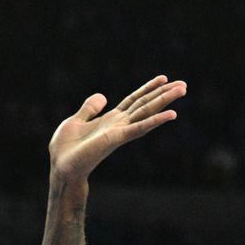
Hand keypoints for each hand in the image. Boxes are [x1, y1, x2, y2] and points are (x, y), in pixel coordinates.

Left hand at [48, 76, 185, 180]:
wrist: (60, 166)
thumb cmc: (66, 148)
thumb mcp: (75, 121)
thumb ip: (89, 108)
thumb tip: (102, 96)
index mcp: (111, 119)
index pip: (134, 100)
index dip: (148, 89)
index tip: (164, 78)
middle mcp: (119, 125)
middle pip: (145, 105)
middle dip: (163, 94)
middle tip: (183, 85)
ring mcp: (120, 131)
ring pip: (147, 112)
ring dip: (165, 101)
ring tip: (182, 90)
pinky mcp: (117, 139)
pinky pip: (139, 128)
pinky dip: (156, 121)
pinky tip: (171, 114)